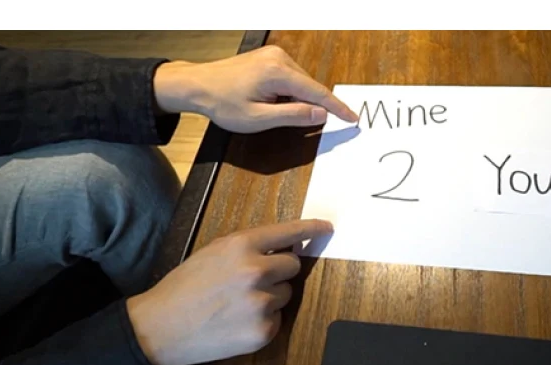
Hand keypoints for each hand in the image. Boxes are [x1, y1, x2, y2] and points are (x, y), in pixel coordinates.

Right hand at [126, 219, 333, 364]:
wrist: (161, 327)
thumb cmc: (185, 286)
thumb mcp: (213, 252)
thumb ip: (248, 247)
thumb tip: (285, 245)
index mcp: (241, 246)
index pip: (289, 233)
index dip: (312, 229)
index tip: (327, 228)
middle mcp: (256, 272)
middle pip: (293, 266)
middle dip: (279, 271)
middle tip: (253, 280)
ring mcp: (262, 304)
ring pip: (285, 294)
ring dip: (270, 296)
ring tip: (237, 304)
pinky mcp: (263, 332)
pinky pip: (277, 319)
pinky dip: (263, 320)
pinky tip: (236, 322)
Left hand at [153, 45, 357, 132]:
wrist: (197, 85)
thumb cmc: (223, 103)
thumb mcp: (259, 118)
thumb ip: (293, 116)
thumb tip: (321, 114)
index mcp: (278, 72)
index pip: (317, 93)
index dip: (337, 108)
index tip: (353, 118)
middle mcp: (279, 58)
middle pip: (309, 88)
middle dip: (309, 107)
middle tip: (290, 122)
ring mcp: (274, 55)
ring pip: (300, 84)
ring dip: (296, 101)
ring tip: (268, 110)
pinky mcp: (269, 58)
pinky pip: (290, 78)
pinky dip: (289, 93)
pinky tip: (269, 102)